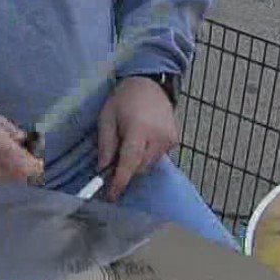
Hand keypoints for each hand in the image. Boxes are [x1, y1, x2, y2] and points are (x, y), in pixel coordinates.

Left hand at [97, 78, 178, 201]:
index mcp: (139, 129)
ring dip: (137, 161)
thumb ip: (106, 144)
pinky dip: (147, 154)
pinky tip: (142, 140)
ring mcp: (170, 139)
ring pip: (149, 164)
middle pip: (139, 167)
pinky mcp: (175, 140)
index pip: (129, 163)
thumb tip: (103, 168)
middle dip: (126, 168)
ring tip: (129, 142)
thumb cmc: (124, 98)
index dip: (120, 182)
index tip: (112, 196)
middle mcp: (158, 137)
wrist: (150, 83)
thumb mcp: (107, 117)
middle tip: (115, 158)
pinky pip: (157, 157)